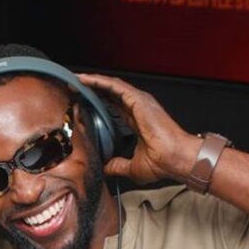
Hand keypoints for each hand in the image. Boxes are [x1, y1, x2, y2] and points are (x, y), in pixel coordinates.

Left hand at [77, 74, 200, 184]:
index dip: (97, 105)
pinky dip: (98, 81)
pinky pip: (114, 85)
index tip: (82, 105)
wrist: (176, 159)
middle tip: (73, 89)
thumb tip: (105, 168)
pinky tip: (84, 80)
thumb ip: (117, 165)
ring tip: (74, 81)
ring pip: (111, 86)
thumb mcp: (132, 167)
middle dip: (91, 90)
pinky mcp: (138, 99)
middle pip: (110, 94)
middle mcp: (138, 109)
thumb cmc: (162, 163)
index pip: (113, 109)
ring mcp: (139, 102)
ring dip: (92, 82)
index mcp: (137, 122)